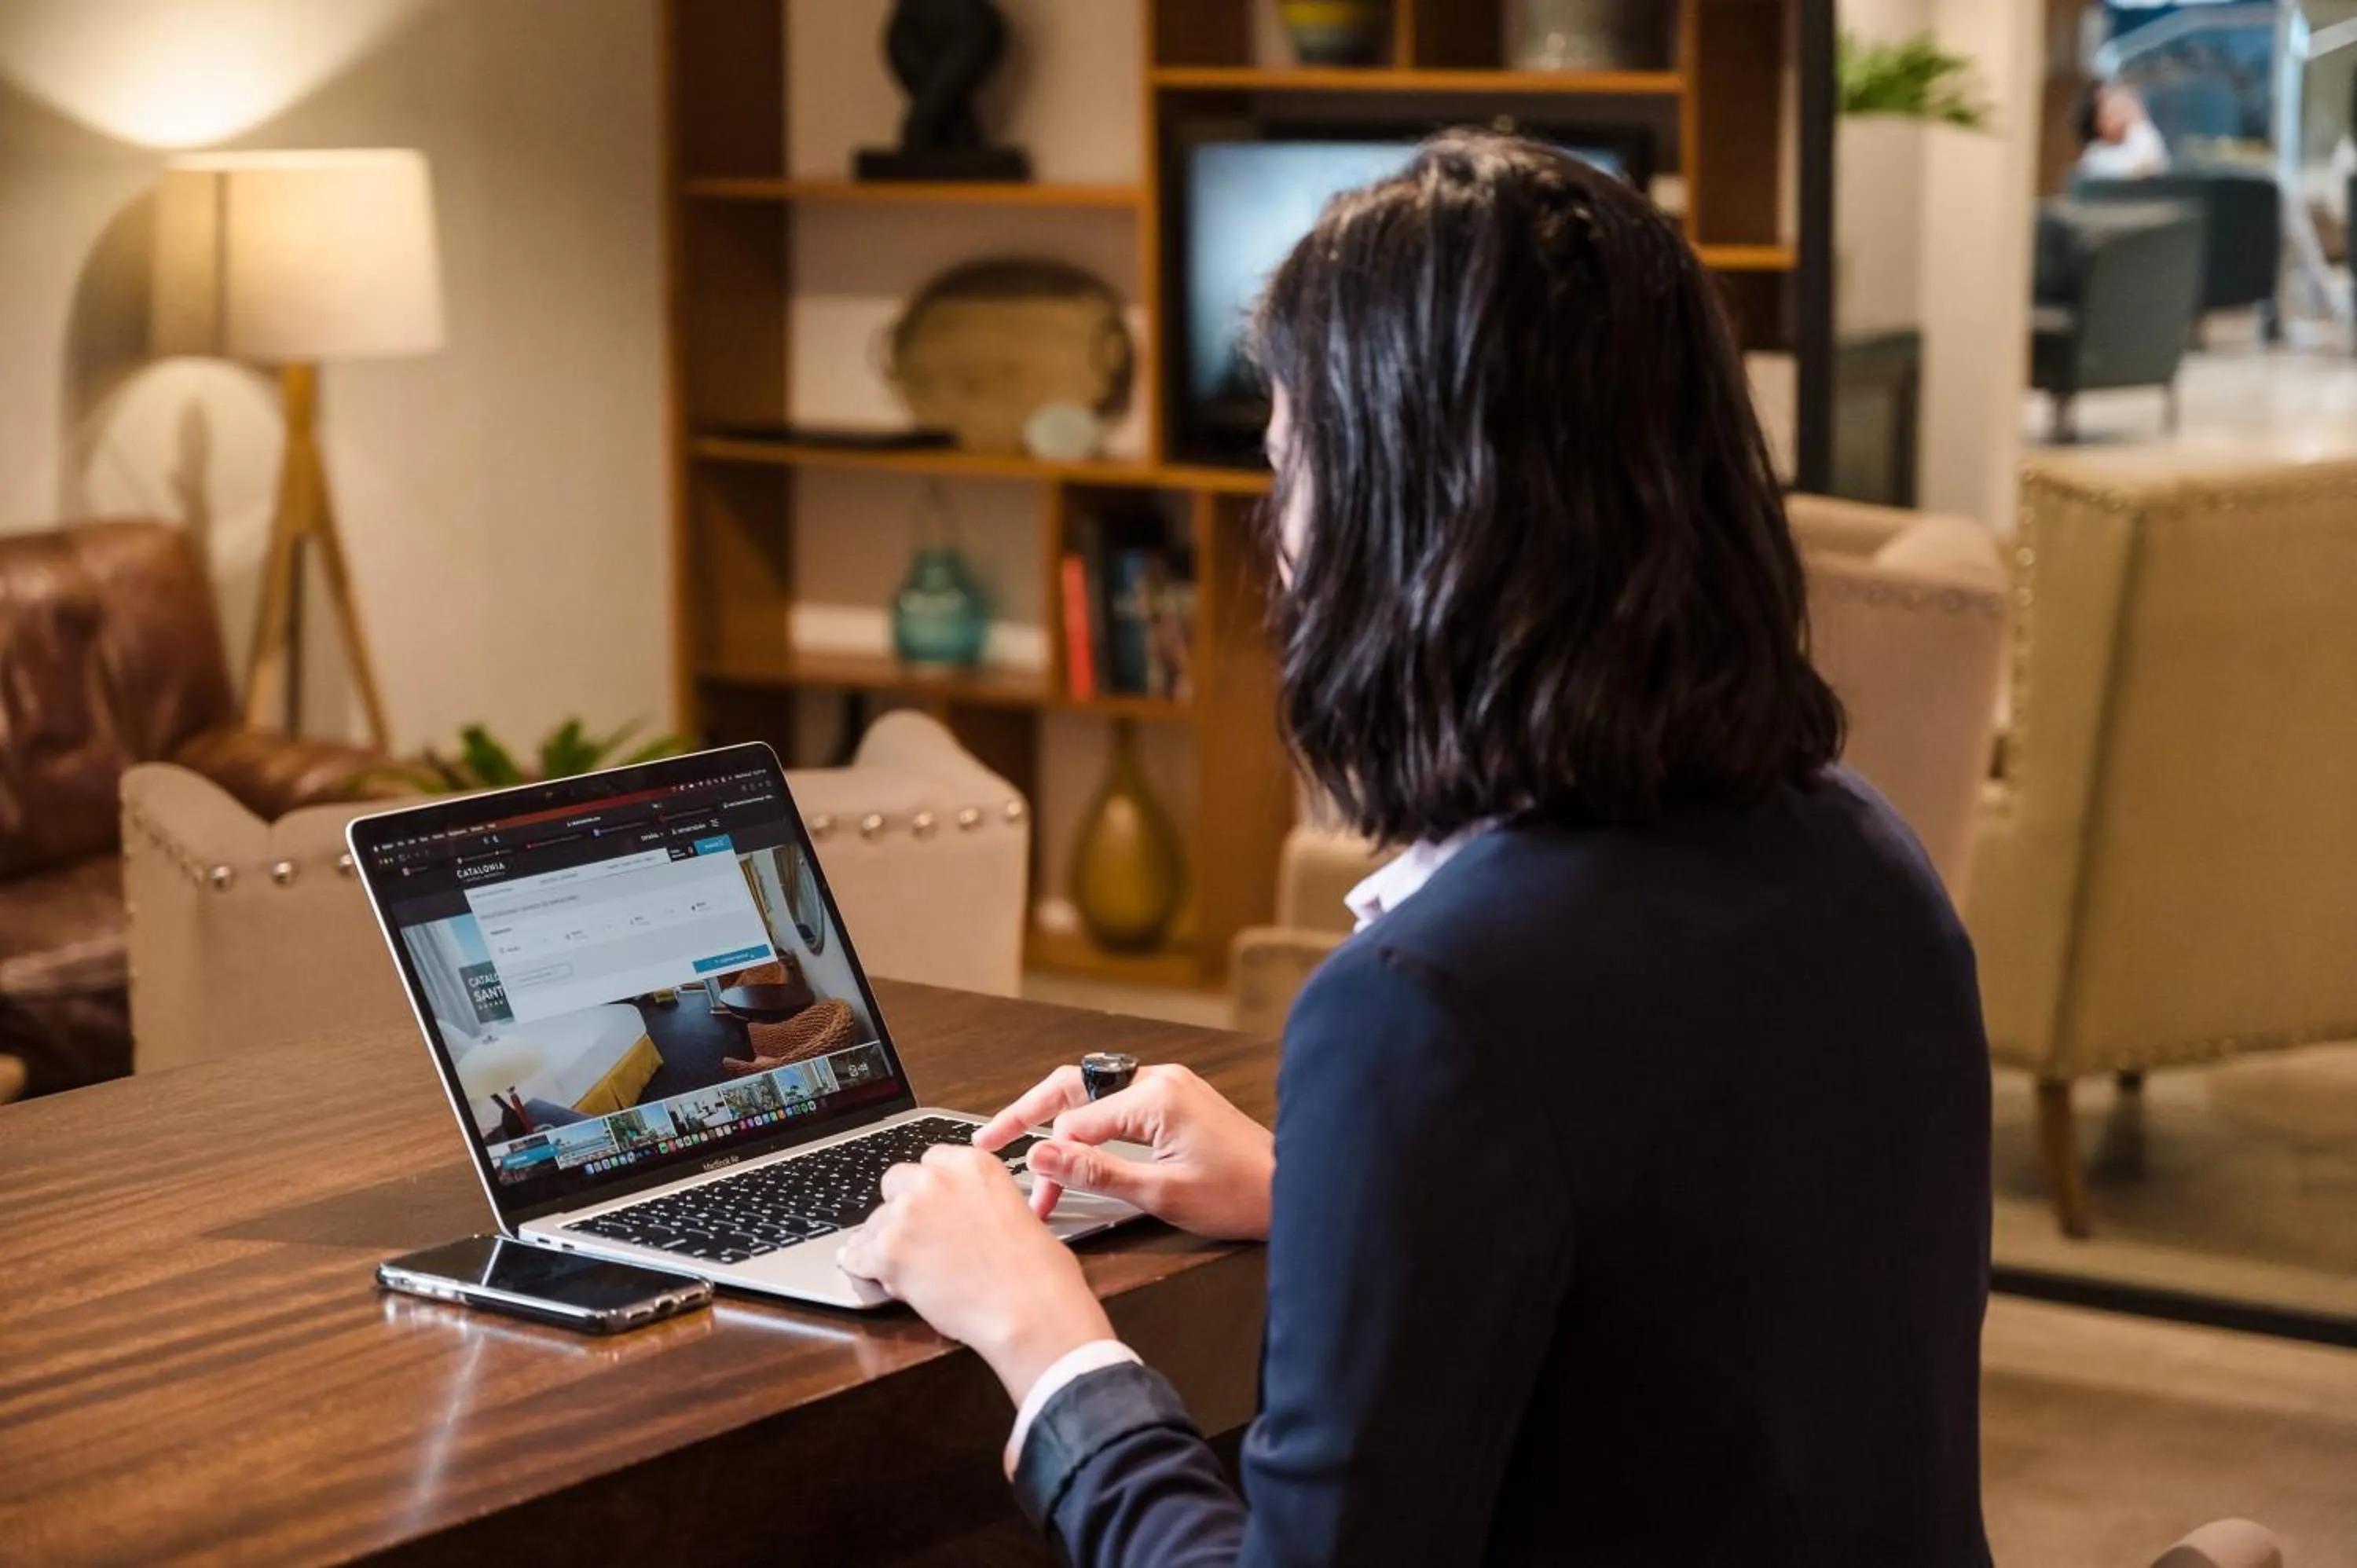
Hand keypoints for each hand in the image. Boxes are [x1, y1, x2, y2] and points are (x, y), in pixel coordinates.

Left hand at [837, 1144, 1112, 1402]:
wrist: (1029, 1310)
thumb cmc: (1037, 1273)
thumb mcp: (1016, 1212)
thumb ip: (978, 1203)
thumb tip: (957, 1220)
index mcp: (971, 1164)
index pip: (930, 1161)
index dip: (929, 1189)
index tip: (931, 1205)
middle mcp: (934, 1180)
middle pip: (896, 1184)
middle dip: (904, 1209)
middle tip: (919, 1238)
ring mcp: (907, 1214)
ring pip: (875, 1223)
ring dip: (885, 1241)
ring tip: (907, 1269)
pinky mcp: (888, 1252)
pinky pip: (857, 1255)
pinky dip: (862, 1266)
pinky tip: (873, 1275)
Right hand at [973, 1064, 1274, 1240]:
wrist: (1292, 1192)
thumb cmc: (1240, 1194)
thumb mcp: (1160, 1192)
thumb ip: (1095, 1172)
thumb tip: (1041, 1155)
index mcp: (1156, 1095)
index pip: (1076, 1120)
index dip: (1047, 1158)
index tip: (1031, 1192)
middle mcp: (1161, 1079)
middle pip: (1075, 1088)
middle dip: (1030, 1113)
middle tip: (991, 1137)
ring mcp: (1171, 1087)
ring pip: (1095, 1096)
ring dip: (1060, 1122)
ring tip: (1026, 1145)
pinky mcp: (1177, 1101)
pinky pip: (1120, 1104)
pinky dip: (1091, 1124)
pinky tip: (1073, 1144)